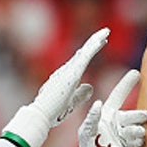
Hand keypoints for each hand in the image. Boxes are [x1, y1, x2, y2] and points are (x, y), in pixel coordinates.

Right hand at [2, 28, 108, 146]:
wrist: (41, 115)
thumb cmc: (52, 112)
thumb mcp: (70, 102)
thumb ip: (80, 94)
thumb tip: (90, 87)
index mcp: (66, 77)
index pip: (80, 60)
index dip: (89, 51)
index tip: (100, 44)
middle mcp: (66, 70)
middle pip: (82, 52)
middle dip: (94, 42)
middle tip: (105, 33)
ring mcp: (68, 70)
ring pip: (84, 51)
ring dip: (95, 40)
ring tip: (106, 31)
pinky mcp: (72, 73)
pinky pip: (85, 56)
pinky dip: (94, 47)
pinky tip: (102, 39)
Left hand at [76, 70, 146, 146]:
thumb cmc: (88, 146)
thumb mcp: (86, 131)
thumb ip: (92, 117)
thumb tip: (98, 104)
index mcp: (109, 113)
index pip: (118, 96)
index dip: (126, 84)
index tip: (136, 72)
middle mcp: (120, 121)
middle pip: (132, 114)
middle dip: (138, 115)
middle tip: (145, 115)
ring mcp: (127, 133)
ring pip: (138, 128)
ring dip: (138, 129)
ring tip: (138, 133)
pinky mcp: (132, 146)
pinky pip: (139, 141)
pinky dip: (138, 141)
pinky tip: (135, 143)